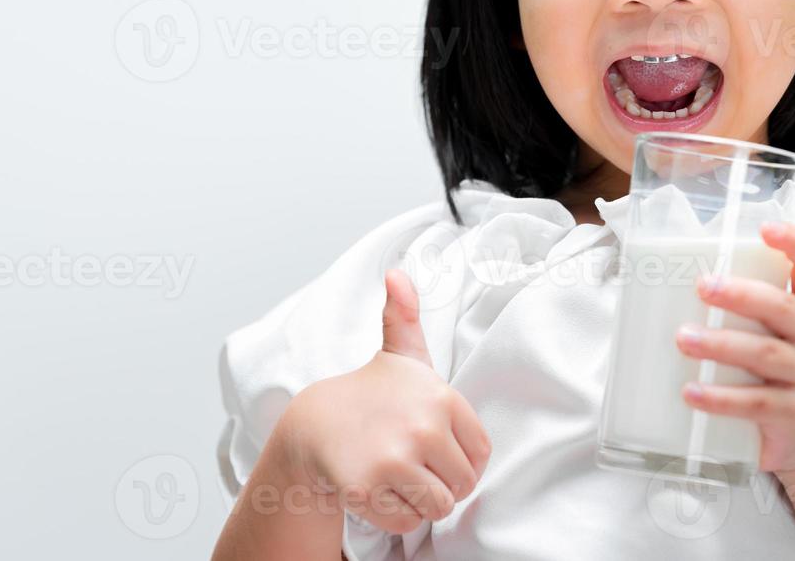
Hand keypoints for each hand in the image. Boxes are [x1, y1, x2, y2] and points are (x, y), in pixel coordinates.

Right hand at [282, 269, 491, 534]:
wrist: (314, 426)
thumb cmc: (371, 394)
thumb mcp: (399, 354)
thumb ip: (407, 316)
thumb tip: (397, 273)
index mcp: (441, 397)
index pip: (480, 454)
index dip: (461, 459)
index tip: (436, 448)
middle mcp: (422, 427)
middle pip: (462, 484)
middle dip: (442, 483)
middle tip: (414, 465)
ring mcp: (394, 460)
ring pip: (438, 507)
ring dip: (420, 501)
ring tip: (399, 477)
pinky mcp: (369, 492)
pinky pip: (409, 522)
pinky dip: (397, 516)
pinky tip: (381, 490)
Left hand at [674, 221, 794, 474]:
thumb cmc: (788, 370)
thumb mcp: (785, 333)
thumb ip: (755, 310)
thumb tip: (685, 283)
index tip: (766, 228)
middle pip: (783, 308)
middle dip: (741, 295)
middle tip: (702, 286)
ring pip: (765, 354)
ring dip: (720, 344)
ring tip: (684, 338)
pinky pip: (754, 402)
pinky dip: (720, 397)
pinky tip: (691, 391)